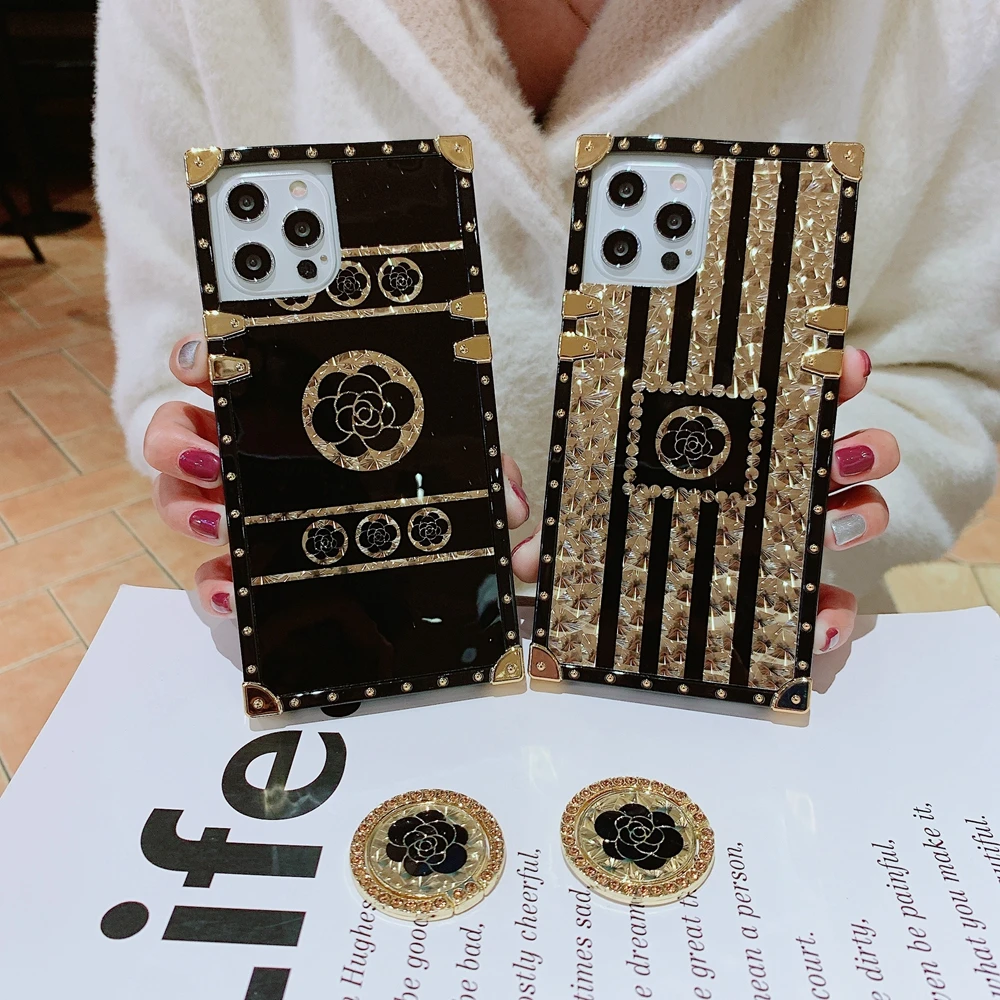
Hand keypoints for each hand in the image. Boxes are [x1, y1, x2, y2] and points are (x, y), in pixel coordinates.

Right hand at [143, 335, 532, 617]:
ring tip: (218, 514)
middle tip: (209, 448)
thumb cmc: (414, 487)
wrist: (397, 558)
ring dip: (186, 504)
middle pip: (182, 434)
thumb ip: (486, 478)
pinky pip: (209, 574)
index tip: (205, 362)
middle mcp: (250, 454)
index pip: (229, 370)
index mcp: (290, 410)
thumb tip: (519, 514)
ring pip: (178, 499)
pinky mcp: (243, 567)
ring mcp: (238, 510)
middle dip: (178, 437)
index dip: (203, 361)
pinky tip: (230, 584)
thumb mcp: (449, 469)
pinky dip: (210, 581)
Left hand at [511, 346, 898, 655]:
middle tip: (840, 440)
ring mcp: (781, 543)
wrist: (596, 621)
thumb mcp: (562, 521)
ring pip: (851, 514)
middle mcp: (762, 489)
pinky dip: (834, 612)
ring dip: (858, 511)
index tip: (838, 361)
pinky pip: (828, 605)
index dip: (821, 377)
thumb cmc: (594, 550)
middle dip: (855, 438)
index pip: (780, 402)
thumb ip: (539, 517)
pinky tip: (821, 619)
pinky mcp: (785, 603)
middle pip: (835, 452)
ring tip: (835, 517)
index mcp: (719, 452)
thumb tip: (518, 523)